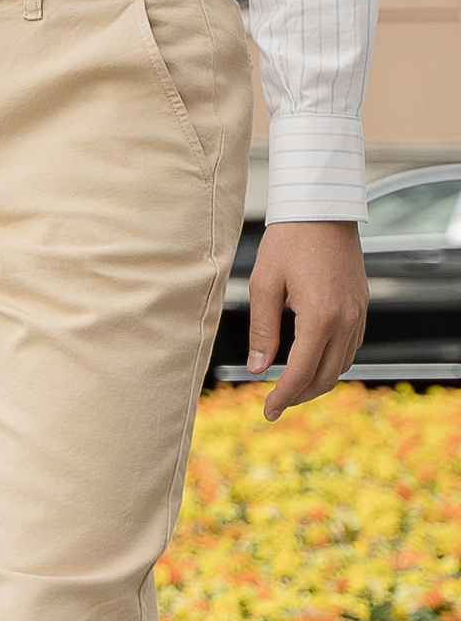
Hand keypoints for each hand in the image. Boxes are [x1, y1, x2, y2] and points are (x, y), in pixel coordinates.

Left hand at [244, 220, 366, 419]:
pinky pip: (351, 347)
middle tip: (275, 404)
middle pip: (325, 377)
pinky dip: (332, 363)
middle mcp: (346, 321)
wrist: (322, 209)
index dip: (283, 397)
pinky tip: (312, 362)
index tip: (267, 411)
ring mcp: (358, 314)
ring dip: (317, 382)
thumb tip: (257, 369)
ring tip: (291, 388)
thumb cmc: (288, 241)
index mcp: (319, 318)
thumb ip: (262, 330)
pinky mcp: (362, 306)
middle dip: (300, 396)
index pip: (301, 372)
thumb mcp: (264, 284)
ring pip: (342, 365)